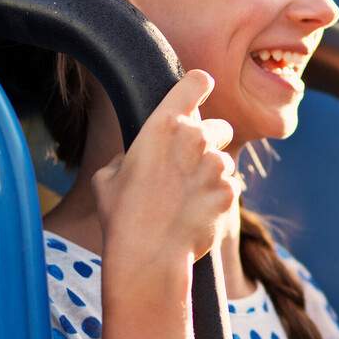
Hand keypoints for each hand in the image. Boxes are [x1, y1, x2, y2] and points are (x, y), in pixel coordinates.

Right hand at [95, 70, 240, 274]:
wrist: (148, 256)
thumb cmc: (122, 217)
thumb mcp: (108, 177)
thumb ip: (130, 156)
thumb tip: (138, 158)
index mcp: (163, 124)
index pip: (196, 82)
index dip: (199, 85)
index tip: (201, 89)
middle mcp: (195, 138)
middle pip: (219, 126)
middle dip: (210, 143)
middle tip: (190, 167)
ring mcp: (217, 164)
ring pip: (224, 161)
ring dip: (212, 174)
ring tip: (186, 200)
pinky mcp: (230, 191)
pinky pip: (230, 187)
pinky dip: (218, 198)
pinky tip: (197, 214)